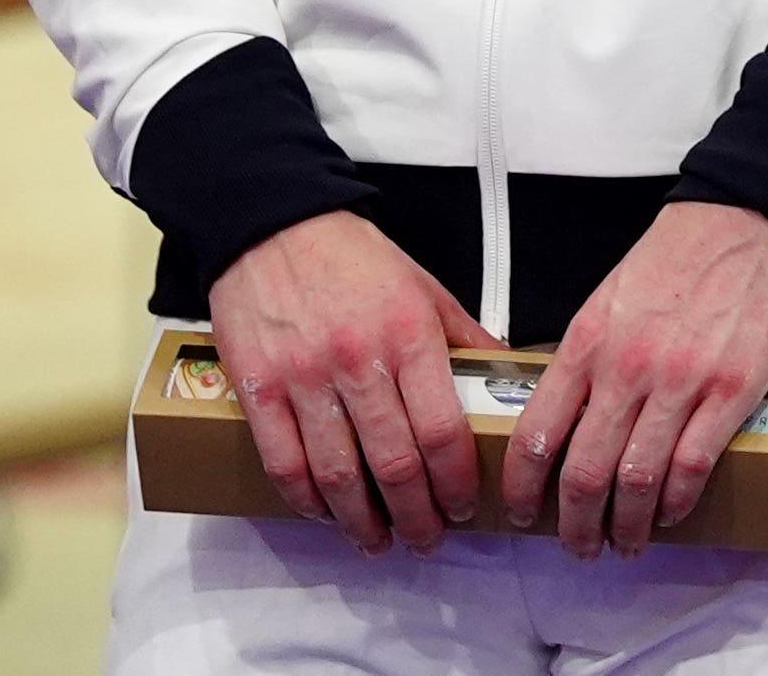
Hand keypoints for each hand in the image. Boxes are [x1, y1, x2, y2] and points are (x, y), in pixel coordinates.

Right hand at [205, 213, 489, 554]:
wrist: (273, 226)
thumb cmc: (352, 258)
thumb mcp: (425, 287)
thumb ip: (465, 337)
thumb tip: (508, 376)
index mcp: (409, 334)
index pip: (442, 428)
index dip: (456, 480)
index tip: (465, 505)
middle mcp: (358, 360)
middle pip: (395, 463)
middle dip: (417, 514)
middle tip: (427, 539)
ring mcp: (304, 378)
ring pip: (338, 474)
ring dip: (361, 521)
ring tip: (378, 541)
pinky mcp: (258, 388)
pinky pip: (284, 462)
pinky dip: (305, 500)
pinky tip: (324, 515)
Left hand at [503, 199, 767, 557]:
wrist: (751, 217)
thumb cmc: (680, 253)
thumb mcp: (607, 298)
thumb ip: (584, 359)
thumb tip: (563, 417)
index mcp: (587, 342)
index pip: (536, 434)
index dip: (523, 488)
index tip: (522, 511)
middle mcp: (627, 368)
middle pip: (583, 473)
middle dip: (574, 525)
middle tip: (578, 545)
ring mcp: (681, 381)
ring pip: (637, 480)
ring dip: (627, 525)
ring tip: (625, 541)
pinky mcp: (733, 389)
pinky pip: (693, 465)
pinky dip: (677, 501)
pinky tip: (671, 512)